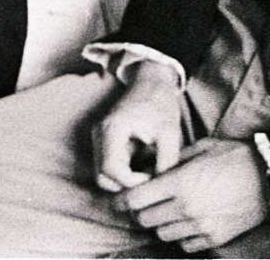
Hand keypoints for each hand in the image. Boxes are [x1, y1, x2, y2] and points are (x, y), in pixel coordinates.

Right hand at [93, 59, 184, 192]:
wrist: (152, 83)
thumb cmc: (160, 103)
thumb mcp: (170, 131)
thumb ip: (167, 160)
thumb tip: (161, 185)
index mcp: (112, 129)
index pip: (111, 169)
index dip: (131, 181)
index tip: (152, 177)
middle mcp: (100, 135)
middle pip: (103, 176)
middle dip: (127, 185)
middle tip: (150, 180)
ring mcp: (100, 139)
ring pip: (104, 175)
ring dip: (125, 182)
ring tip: (149, 174)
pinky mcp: (106, 143)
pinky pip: (110, 168)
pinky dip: (125, 175)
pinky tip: (144, 168)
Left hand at [115, 138, 269, 253]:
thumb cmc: (235, 158)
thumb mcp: (201, 148)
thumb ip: (173, 160)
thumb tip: (151, 169)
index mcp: (179, 183)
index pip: (135, 200)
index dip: (121, 200)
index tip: (118, 199)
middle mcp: (186, 208)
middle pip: (144, 220)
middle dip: (139, 212)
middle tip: (144, 203)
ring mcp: (200, 226)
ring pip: (162, 234)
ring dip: (160, 224)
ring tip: (168, 211)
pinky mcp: (214, 239)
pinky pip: (184, 245)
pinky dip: (180, 236)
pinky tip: (186, 222)